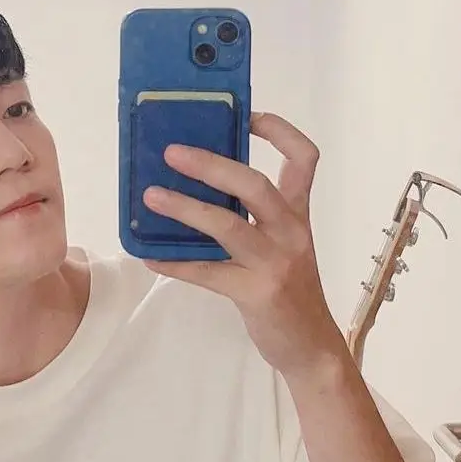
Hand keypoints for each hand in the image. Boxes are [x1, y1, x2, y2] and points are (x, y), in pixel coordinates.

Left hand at [142, 112, 344, 374]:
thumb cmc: (290, 290)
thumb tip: (199, 187)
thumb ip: (255, 217)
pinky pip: (207, 272)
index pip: (304, 159)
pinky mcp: (257, 293)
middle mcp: (291, 232)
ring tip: (151, 196)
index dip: (279, 130)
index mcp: (297, 215)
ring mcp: (275, 263)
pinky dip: (175, 262)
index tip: (247, 114)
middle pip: (255, 185)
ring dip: (185, 208)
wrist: (312, 347)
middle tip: (172, 152)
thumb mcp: (284, 245)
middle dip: (212, 164)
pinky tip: (148, 254)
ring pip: (228, 225)